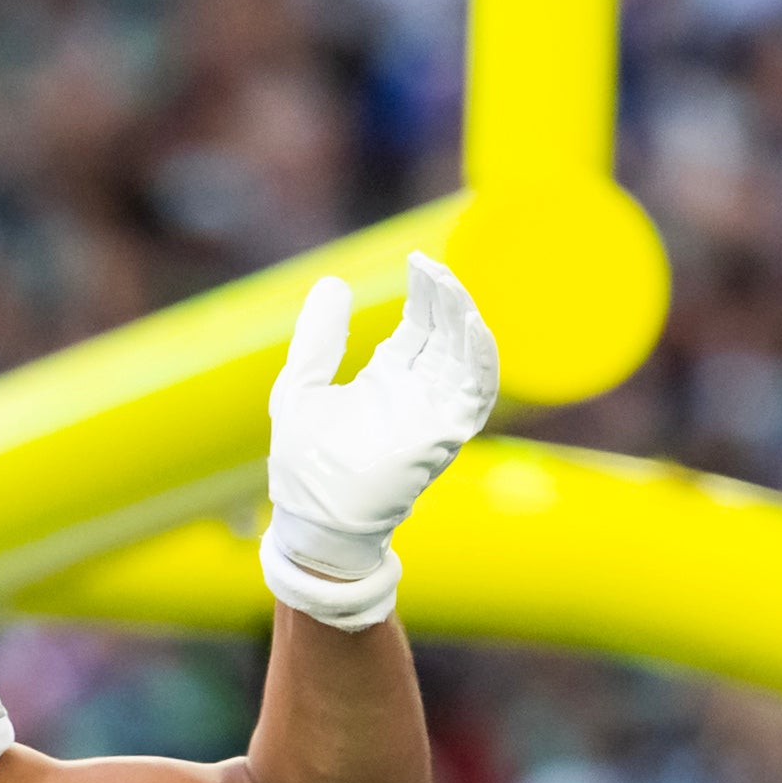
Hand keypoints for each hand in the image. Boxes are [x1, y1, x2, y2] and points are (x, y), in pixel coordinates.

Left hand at [265, 251, 497, 581]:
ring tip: (450, 286)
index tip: (418, 261)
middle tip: (431, 267)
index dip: (424, 292)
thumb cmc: (305, 465)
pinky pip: (475, 392)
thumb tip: (333, 281)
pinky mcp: (443, 436)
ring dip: (464, 319)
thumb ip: (319, 339)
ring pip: (466, 356)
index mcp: (388, 378)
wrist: (310, 521)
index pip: (420, 324)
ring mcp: (433, 413)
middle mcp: (418, 392)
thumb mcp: (302, 388)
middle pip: (446, 333)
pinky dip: (480, 358)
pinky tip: (472, 326)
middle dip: (445, 298)